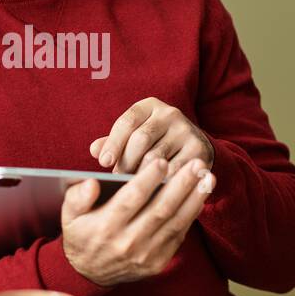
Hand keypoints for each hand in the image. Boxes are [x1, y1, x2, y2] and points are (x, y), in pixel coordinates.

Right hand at [60, 157, 215, 287]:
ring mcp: (145, 256)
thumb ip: (77, 197)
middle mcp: (127, 243)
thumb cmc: (82, 234)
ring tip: (208, 177)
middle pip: (160, 210)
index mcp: (106, 227)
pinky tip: (200, 197)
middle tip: (197, 164)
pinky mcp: (158, 263)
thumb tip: (91, 182)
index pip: (131, 200)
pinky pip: (178, 236)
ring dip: (194, 199)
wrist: (88, 274)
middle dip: (181, 185)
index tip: (161, 160)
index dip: (148, 180)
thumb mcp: (69, 215)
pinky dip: (191, 215)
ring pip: (174, 223)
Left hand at [89, 97, 213, 178]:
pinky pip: (174, 170)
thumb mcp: (135, 136)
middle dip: (126, 161)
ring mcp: (186, 130)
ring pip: (156, 157)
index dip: (113, 142)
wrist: (196, 147)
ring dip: (140, 174)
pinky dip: (160, 181)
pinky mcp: (199, 149)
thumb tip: (95, 149)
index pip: (127, 121)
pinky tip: (152, 189)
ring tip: (131, 186)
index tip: (103, 161)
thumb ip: (114, 142)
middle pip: (141, 139)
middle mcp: (170, 113)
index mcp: (150, 106)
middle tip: (117, 178)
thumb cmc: (156, 143)